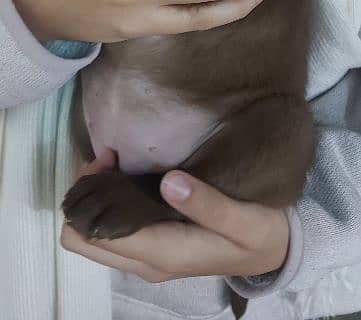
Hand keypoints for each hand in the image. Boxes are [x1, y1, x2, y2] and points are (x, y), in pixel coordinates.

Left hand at [61, 152, 289, 280]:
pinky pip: (110, 230)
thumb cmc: (259, 233)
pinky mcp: (151, 246)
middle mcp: (144, 261)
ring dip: (96, 197)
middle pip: (80, 239)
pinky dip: (108, 202)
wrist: (273, 253)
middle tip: (110, 158)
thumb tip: (169, 182)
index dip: (91, 194)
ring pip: (91, 235)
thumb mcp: (244, 219)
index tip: (112, 159)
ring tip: (117, 160)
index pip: (93, 235)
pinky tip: (127, 173)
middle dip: (86, 196)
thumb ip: (208, 204)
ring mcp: (145, 256)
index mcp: (162, 254)